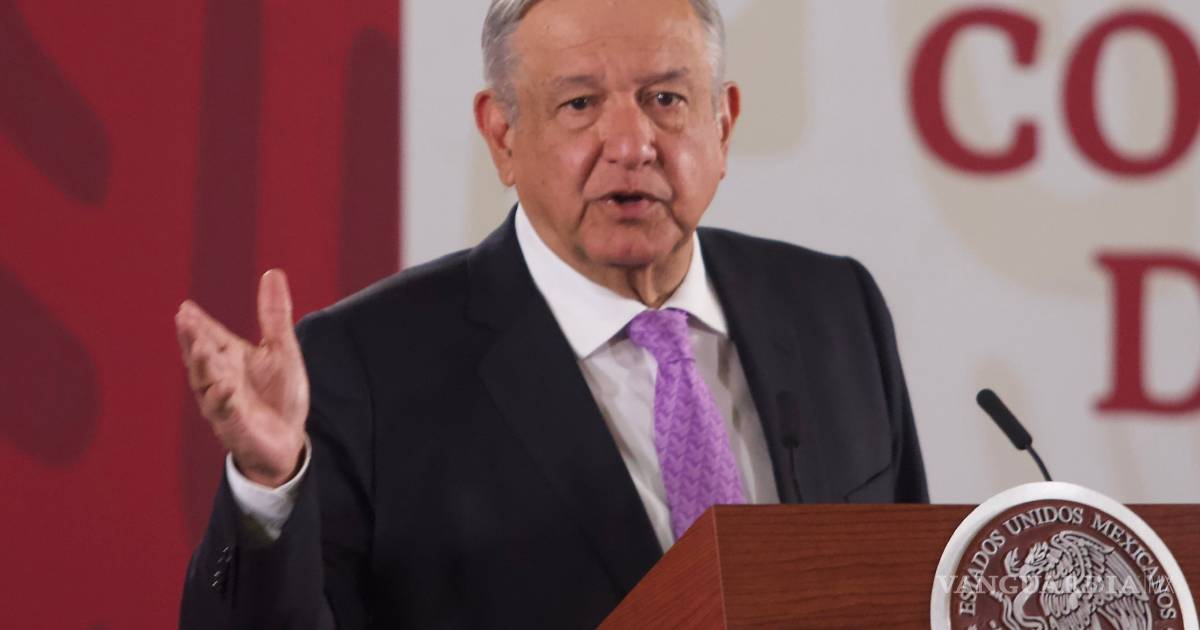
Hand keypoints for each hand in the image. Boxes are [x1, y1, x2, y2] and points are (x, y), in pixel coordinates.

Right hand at [176, 269, 308, 487]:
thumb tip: (273, 272)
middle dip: (192, 338)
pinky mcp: (233, 423)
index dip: (198, 323)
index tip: (186, 308)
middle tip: (183, 318)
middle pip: (201, 354)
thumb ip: (274, 315)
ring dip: (201, 364)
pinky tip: (224, 385)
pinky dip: (222, 398)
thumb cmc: (279, 395)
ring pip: (205, 381)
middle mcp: (220, 377)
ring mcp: (223, 401)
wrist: (287, 441)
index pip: (210, 335)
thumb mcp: (281, 350)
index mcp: (231, 357)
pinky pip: (223, 410)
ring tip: (199, 346)